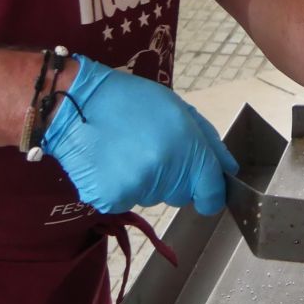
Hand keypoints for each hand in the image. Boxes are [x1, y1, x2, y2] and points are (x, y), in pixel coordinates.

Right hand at [41, 56, 235, 216]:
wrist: (75, 103)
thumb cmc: (130, 102)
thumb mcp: (179, 110)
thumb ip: (208, 144)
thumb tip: (228, 171)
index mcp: (187, 147)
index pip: (212, 193)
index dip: (210, 193)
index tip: (203, 189)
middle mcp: (166, 172)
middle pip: (182, 195)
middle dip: (175, 179)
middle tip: (151, 150)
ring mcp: (138, 188)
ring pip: (154, 197)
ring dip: (147, 181)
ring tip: (126, 151)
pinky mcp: (111, 199)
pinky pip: (126, 201)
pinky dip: (120, 188)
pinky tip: (110, 163)